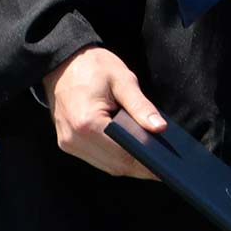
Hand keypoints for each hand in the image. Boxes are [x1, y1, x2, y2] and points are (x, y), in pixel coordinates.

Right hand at [43, 45, 163, 178]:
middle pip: (115, 165)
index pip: (123, 154)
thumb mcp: (123, 80)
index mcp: (87, 123)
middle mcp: (74, 139)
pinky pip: (97, 158)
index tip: (167, 168)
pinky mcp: (68, 143)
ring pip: (106, 166)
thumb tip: (160, 128)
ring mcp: (68, 143)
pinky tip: (134, 153)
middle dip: (141, 168)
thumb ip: (141, 106)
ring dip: (129, 165)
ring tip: (155, 161)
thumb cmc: (94, 66)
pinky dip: (116, 158)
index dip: (147, 164)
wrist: (63, 62)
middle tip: (167, 166)